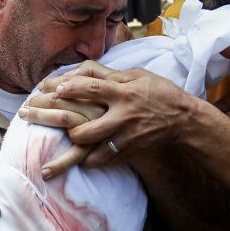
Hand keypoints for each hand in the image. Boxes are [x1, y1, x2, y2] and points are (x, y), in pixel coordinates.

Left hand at [32, 61, 190, 174]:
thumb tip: (84, 71)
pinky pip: (105, 158)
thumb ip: (112, 75)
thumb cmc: (158, 92)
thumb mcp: (138, 75)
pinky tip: (83, 159)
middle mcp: (122, 114)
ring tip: (66, 141)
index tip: (51, 90)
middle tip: (47, 120)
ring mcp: (126, 135)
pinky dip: (93, 159)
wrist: (182, 119)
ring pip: (92, 147)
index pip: (91, 88)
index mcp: (123, 91)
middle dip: (61, 125)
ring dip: (75, 146)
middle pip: (85, 126)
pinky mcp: (131, 149)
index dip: (69, 89)